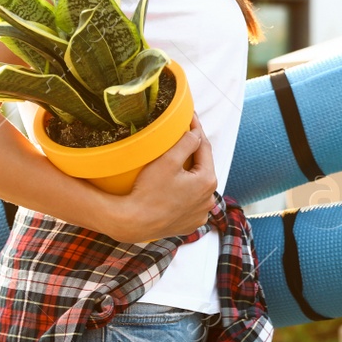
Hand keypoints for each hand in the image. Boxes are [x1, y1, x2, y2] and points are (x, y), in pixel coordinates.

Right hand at [102, 114, 218, 242]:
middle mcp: (209, 199)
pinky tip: (176, 188)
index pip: (204, 148)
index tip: (190, 117)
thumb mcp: (167, 161)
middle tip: (183, 135)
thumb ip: (186, 142)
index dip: (196, 130)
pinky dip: (186, 194)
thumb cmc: (148, 191)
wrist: (132, 223)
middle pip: (202, 168)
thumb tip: (196, 133)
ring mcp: (200, 214)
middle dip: (194, 152)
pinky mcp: (190, 224)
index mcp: (207, 181)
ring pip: (197, 187)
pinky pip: (191, 204)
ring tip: (179, 162)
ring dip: (191, 174)